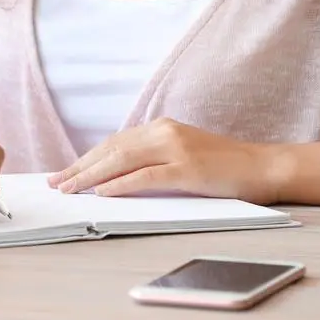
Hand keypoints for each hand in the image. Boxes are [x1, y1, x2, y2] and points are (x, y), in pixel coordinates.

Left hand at [47, 118, 280, 204]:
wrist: (262, 166)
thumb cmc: (221, 165)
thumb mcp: (180, 154)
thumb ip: (152, 158)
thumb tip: (113, 175)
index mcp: (160, 127)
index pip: (113, 143)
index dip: (85, 158)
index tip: (64, 172)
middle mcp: (163, 132)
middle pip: (111, 149)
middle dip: (80, 167)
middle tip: (56, 182)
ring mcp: (176, 149)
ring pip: (122, 160)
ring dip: (92, 175)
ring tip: (70, 188)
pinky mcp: (188, 169)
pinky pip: (147, 176)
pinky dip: (122, 183)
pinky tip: (103, 192)